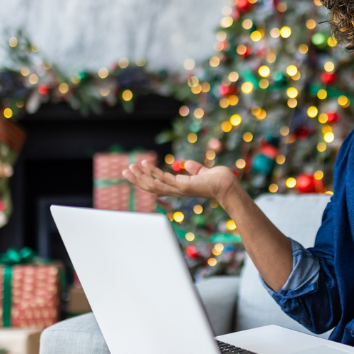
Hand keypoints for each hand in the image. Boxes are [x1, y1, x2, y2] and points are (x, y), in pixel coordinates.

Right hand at [122, 160, 238, 202]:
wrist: (228, 186)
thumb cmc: (219, 180)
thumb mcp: (203, 172)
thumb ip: (195, 169)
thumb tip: (188, 164)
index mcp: (179, 187)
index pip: (157, 185)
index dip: (145, 179)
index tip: (135, 171)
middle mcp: (176, 190)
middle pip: (150, 187)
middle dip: (137, 180)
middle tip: (124, 171)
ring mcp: (179, 189)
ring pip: (153, 186)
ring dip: (140, 177)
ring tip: (130, 167)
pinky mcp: (183, 186)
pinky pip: (164, 179)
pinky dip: (153, 172)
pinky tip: (145, 163)